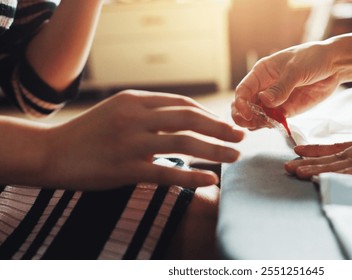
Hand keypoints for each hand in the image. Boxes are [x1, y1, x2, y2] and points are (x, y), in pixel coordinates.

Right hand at [42, 90, 244, 189]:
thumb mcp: (117, 111)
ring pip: (184, 143)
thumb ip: (148, 111)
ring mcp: (130, 142)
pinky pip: (167, 172)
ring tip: (235, 157)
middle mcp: (135, 117)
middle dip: (220, 128)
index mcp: (135, 100)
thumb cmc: (88, 133)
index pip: (182, 103)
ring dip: (215, 150)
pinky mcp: (125, 168)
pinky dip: (193, 176)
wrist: (50, 153)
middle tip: (241, 137)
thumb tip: (184, 119)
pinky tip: (211, 180)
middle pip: (189, 118)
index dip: (209, 115)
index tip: (225, 125)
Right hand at [232, 42, 339, 129]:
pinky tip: (275, 124)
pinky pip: (273, 121)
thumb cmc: (312, 58)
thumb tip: (264, 101)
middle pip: (245, 106)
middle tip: (251, 123)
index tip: (247, 113)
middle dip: (243, 116)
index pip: (243, 91)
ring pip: (257, 116)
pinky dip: (271, 125)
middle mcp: (264, 87)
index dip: (240, 103)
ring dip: (257, 123)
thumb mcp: (295, 70)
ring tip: (266, 124)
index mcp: (261, 73)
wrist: (334, 65)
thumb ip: (281, 87)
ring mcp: (275, 100)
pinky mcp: (286, 110)